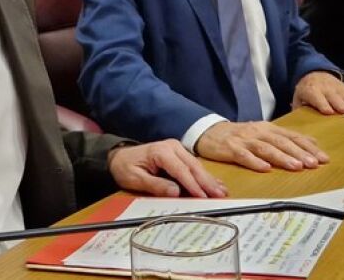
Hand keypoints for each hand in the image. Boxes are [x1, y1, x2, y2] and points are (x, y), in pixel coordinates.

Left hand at [108, 139, 226, 197]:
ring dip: (209, 180)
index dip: (193, 184)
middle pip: (193, 166)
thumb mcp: (135, 178)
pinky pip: (194, 166)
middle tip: (220, 196)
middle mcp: (172, 147)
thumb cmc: (125, 167)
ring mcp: (177, 149)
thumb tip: (175, 192)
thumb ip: (155, 185)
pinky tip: (217, 184)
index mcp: (161, 151)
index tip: (203, 197)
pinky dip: (205, 176)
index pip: (180, 170)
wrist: (120, 157)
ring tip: (222, 192)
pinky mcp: (180, 154)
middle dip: (207, 182)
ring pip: (197, 166)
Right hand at [194, 121, 327, 171]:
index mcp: (267, 128)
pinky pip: (243, 156)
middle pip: (281, 142)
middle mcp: (258, 132)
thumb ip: (285, 138)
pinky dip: (255, 162)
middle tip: (314, 163)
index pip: (291, 136)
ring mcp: (243, 140)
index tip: (323, 158)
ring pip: (266, 148)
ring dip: (282, 157)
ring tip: (296, 167)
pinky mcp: (230, 148)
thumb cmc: (238, 136)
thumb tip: (311, 142)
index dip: (307, 147)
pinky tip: (265, 169)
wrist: (208, 132)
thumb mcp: (262, 133)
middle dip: (299, 153)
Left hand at [292, 71, 343, 113]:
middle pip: (334, 98)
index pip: (318, 99)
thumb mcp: (298, 96)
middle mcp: (326, 89)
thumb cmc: (306, 89)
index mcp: (313, 91)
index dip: (324, 105)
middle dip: (340, 104)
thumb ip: (298, 106)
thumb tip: (297, 118)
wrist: (313, 72)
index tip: (329, 112)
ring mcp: (338, 88)